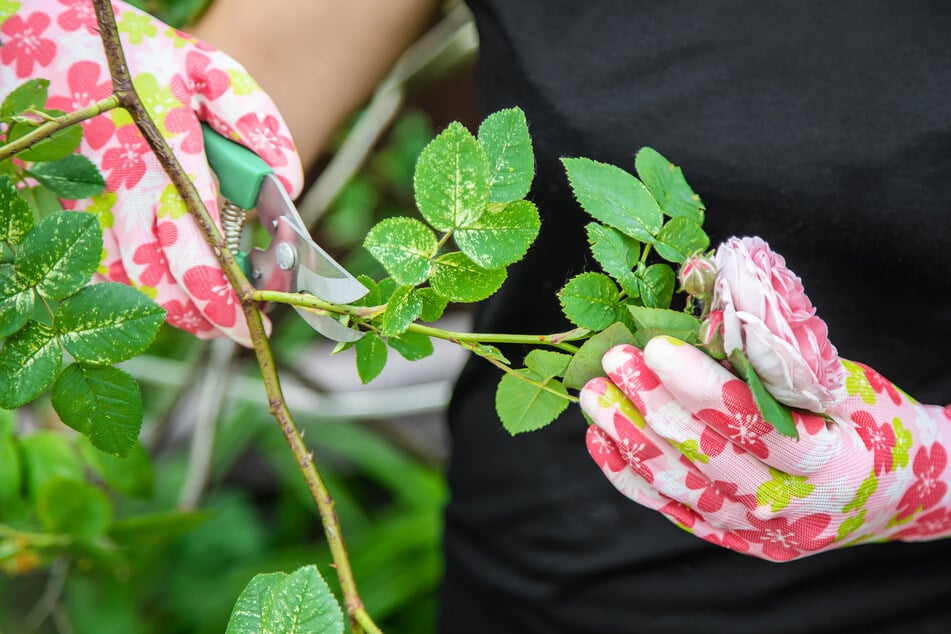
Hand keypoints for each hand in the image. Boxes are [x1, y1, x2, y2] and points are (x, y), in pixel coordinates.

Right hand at [0, 0, 303, 343]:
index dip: (223, 292)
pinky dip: (137, 292)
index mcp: (164, 158)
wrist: (53, 40)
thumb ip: (253, 118)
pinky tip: (170, 294)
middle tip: (239, 328)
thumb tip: (289, 183)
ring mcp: (93, 203)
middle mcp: (123, 190)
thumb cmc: (141, 56)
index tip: (253, 322)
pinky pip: (102, 268)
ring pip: (127, 282)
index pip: (195, 243)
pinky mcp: (76, 209)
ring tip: (212, 319)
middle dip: (203, 315)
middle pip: (159, 278)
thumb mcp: (208, 70)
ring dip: (172, 310)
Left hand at [580, 337, 950, 560]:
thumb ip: (785, 354)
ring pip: (679, 485)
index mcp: (830, 463)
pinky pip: (671, 507)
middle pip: (705, 455)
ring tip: (595, 394)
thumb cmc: (869, 424)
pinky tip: (600, 439)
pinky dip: (630, 474)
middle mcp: (791, 508)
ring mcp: (757, 530)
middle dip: (651, 402)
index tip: (656, 347)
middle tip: (615, 359)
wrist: (893, 494)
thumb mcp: (845, 384)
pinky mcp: (732, 536)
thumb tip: (715, 291)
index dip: (698, 386)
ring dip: (629, 435)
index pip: (752, 425)